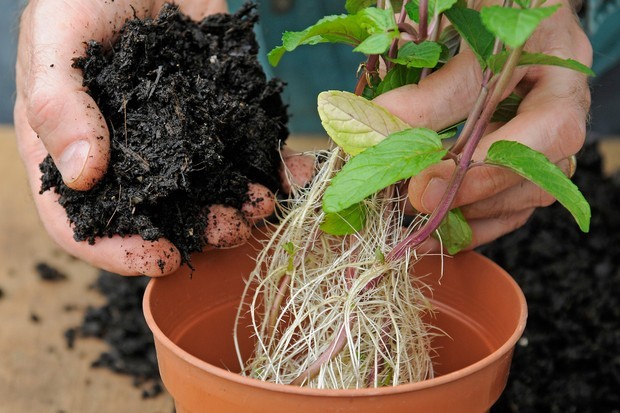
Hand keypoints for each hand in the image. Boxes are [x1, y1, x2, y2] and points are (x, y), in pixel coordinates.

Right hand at [14, 0, 312, 275]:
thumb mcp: (57, 36)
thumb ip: (60, 103)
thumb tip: (82, 177)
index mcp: (73, 147)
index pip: (83, 222)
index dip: (118, 251)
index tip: (161, 259)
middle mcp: (127, 154)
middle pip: (156, 216)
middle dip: (197, 230)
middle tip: (231, 228)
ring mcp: (177, 137)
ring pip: (207, 190)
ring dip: (238, 206)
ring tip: (264, 204)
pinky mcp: (217, 115)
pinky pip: (245, 151)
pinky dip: (272, 167)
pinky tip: (292, 176)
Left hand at [373, 0, 591, 249]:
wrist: (504, 6)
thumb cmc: (493, 9)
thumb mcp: (469, 37)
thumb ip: (435, 89)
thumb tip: (382, 127)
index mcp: (560, 77)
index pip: (547, 131)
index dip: (490, 164)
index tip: (431, 182)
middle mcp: (560, 115)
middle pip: (536, 176)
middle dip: (471, 196)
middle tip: (414, 202)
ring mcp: (543, 142)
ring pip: (522, 198)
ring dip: (470, 217)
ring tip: (417, 228)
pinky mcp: (521, 159)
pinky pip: (508, 205)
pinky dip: (472, 224)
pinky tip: (435, 235)